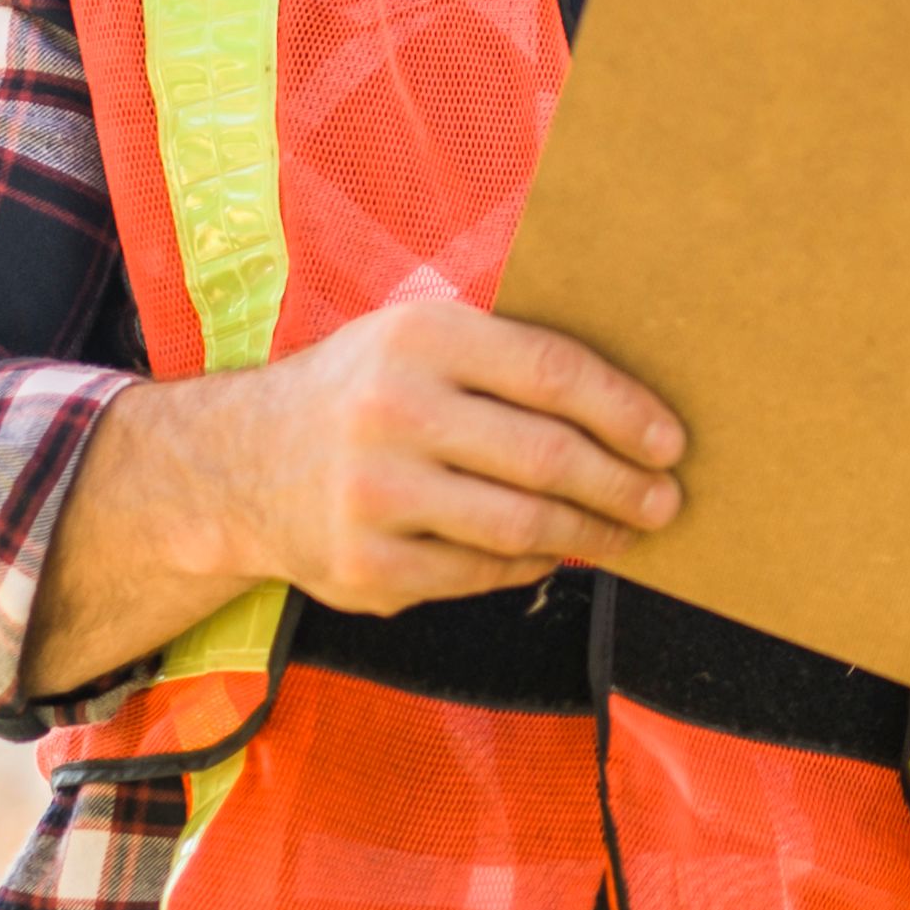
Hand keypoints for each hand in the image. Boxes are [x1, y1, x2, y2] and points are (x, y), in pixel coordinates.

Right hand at [30, 300, 683, 693]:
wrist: (237, 463)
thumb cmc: (361, 391)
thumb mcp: (414, 338)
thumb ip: (504, 358)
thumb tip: (632, 406)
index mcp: (419, 337)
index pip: (553, 372)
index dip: (626, 411)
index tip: (672, 442)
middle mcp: (393, 411)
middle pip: (548, 457)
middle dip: (623, 485)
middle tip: (666, 501)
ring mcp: (375, 495)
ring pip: (522, 524)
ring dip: (590, 534)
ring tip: (626, 533)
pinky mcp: (365, 566)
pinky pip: (480, 572)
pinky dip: (530, 563)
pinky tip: (552, 552)